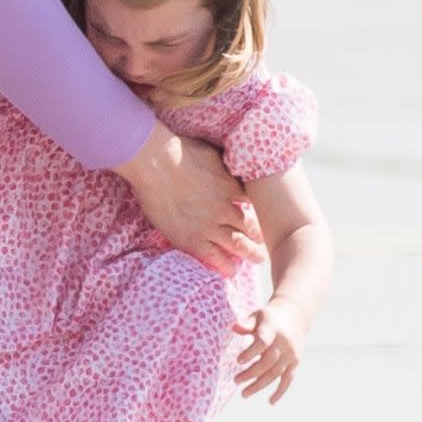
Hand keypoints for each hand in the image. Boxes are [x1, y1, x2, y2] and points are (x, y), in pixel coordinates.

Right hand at [116, 123, 264, 274]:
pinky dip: (225, 265)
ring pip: (238, 245)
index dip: (260, 211)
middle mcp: (225, 208)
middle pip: (251, 227)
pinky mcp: (192, 239)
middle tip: (265, 243)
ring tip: (257, 258)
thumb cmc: (179, 151)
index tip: (264, 216)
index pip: (253, 203)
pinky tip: (231, 271)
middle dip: (260, 236)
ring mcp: (209, 226)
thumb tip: (232, 160)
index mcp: (231, 186)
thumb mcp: (211, 152)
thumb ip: (224, 163)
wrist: (155, 163)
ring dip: (250, 253)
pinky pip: (214, 257)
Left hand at [232, 297, 306, 402]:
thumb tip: (233, 327)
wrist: (294, 316)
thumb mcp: (257, 316)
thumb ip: (246, 324)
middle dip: (251, 373)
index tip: (237, 361)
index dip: (250, 352)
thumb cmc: (268, 317)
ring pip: (275, 373)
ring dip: (260, 385)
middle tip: (236, 381)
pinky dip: (280, 391)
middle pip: (268, 361)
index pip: (262, 342)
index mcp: (273, 328)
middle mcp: (284, 342)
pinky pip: (288, 379)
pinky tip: (271, 401)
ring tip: (244, 393)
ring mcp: (291, 353)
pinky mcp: (295, 362)